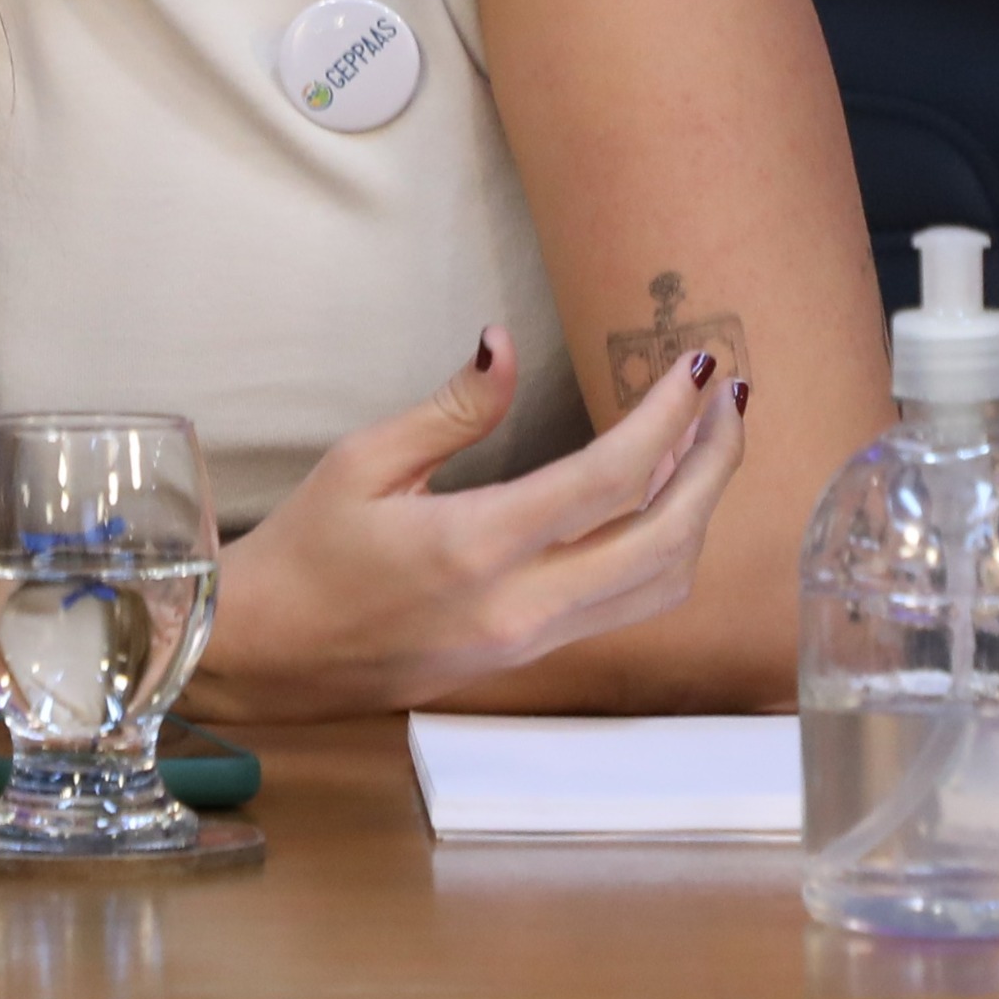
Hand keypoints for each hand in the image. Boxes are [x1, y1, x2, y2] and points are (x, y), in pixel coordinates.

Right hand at [178, 327, 750, 723]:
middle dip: (714, 463)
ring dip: (700, 510)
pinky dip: (664, 547)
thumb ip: (452, 407)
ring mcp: (531, 641)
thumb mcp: (362, 460)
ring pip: (660, 584)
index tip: (697, 364)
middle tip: (729, 398)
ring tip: (708, 442)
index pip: (610, 479)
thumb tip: (506, 342)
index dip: (669, 417)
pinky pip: (628, 605)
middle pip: (665, 538)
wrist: (268, 655)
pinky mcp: (530, 657)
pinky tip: (659, 497)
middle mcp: (520, 605)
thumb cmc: (306, 551)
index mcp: (475, 546)